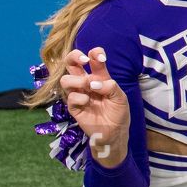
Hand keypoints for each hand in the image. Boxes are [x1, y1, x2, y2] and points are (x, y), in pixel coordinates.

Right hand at [59, 48, 129, 165]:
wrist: (115, 133)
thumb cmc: (118, 112)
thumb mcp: (120, 97)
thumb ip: (111, 87)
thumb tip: (95, 83)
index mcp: (99, 77)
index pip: (92, 59)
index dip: (94, 53)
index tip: (101, 57)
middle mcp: (86, 83)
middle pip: (71, 64)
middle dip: (74, 57)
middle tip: (84, 60)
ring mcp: (79, 94)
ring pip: (65, 80)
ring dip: (77, 80)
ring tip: (89, 86)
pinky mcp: (74, 108)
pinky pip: (70, 98)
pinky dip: (79, 97)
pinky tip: (88, 101)